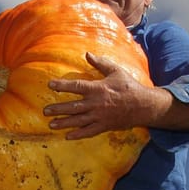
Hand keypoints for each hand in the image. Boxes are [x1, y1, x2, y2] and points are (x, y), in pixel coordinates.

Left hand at [44, 52, 168, 139]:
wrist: (143, 105)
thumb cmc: (129, 87)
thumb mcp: (116, 71)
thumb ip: (101, 63)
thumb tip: (88, 53)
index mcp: (97, 88)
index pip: (76, 86)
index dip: (62, 85)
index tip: (50, 85)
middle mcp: (95, 103)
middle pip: (72, 107)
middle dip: (58, 109)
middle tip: (45, 111)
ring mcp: (99, 116)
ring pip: (78, 121)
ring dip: (63, 123)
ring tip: (51, 124)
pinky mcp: (104, 126)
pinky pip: (89, 131)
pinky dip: (78, 134)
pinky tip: (68, 136)